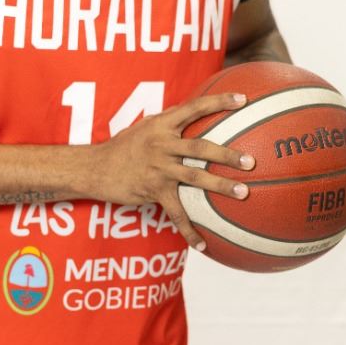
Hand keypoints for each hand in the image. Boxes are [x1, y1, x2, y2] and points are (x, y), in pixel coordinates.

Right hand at [89, 91, 252, 250]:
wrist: (94, 168)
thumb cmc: (122, 147)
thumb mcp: (143, 127)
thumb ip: (167, 121)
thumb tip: (189, 111)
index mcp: (162, 124)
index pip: (194, 107)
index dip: (219, 101)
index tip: (243, 99)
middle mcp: (161, 144)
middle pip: (200, 147)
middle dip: (227, 154)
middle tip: (250, 160)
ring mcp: (158, 168)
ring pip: (195, 176)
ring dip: (220, 185)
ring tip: (243, 192)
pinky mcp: (153, 190)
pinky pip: (176, 212)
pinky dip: (189, 230)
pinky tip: (203, 245)